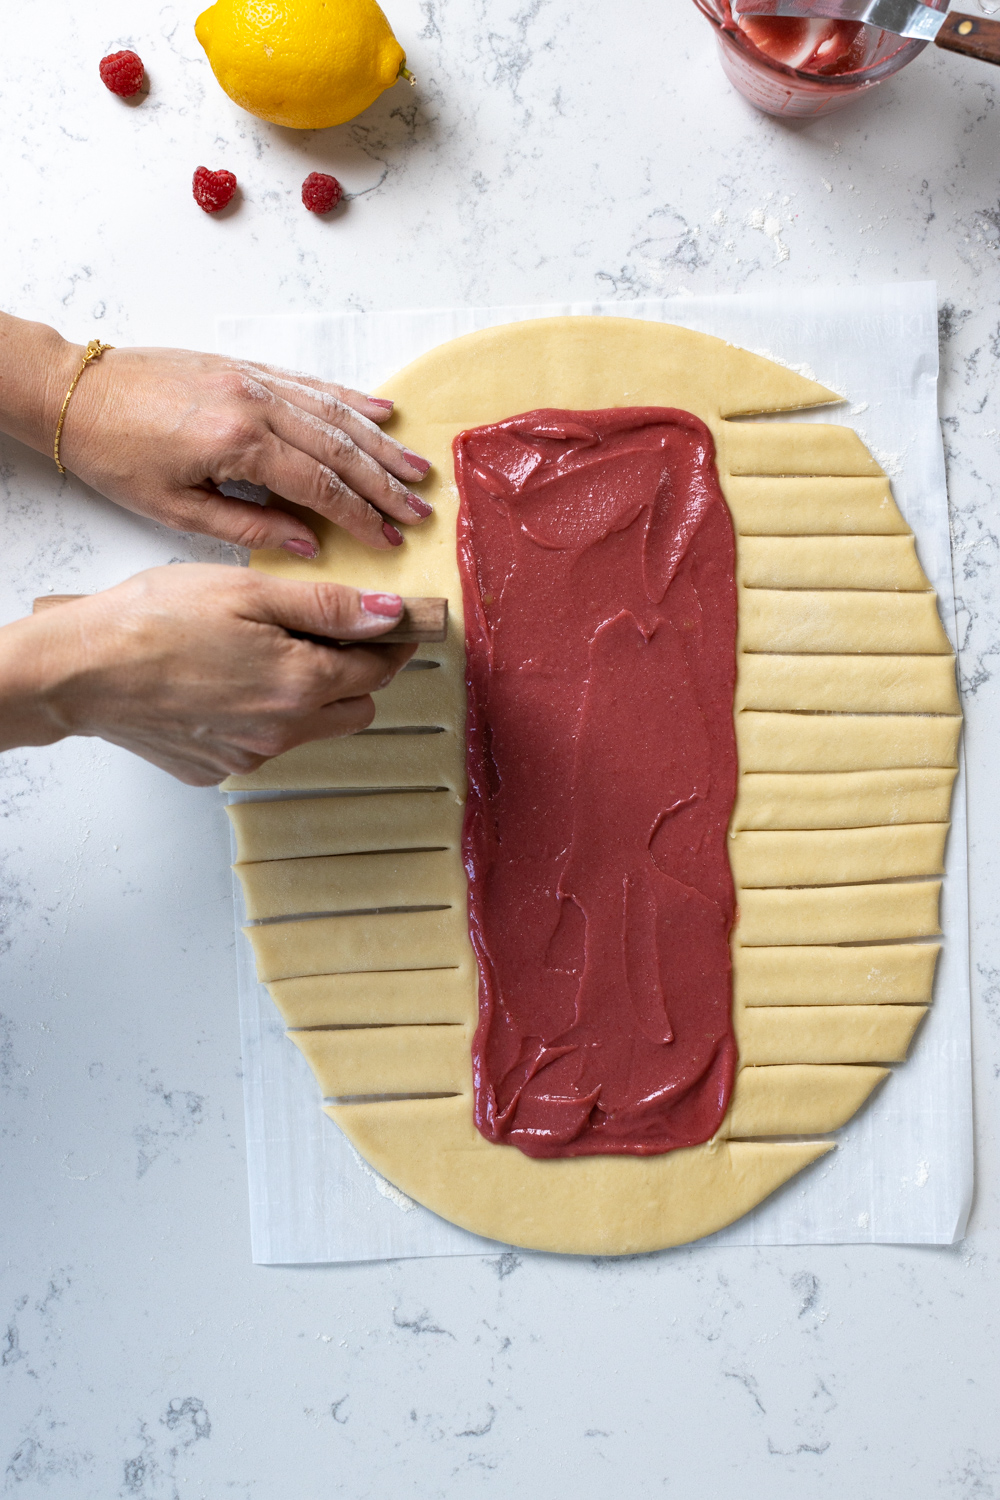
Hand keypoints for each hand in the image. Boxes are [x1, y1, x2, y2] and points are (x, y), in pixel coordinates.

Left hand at [0, 314, 432, 554]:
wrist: (76, 392)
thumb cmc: (117, 455)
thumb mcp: (174, 510)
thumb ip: (247, 529)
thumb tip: (307, 544)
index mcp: (237, 444)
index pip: (319, 486)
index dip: (360, 517)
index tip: (389, 541)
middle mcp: (254, 404)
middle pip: (339, 449)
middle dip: (385, 485)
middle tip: (420, 512)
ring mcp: (253, 379)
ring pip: (334, 414)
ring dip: (380, 445)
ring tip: (416, 470)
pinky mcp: (245, 366)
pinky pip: (310, 384)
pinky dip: (349, 399)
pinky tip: (380, 413)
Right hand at [0, 565, 415, 784]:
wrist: (80, 671)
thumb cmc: (153, 622)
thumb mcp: (248, 593)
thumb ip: (327, 607)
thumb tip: (388, 616)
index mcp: (300, 683)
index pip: (377, 667)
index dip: (392, 641)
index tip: (398, 625)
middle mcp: (283, 730)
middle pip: (356, 708)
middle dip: (357, 673)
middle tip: (333, 635)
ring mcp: (250, 755)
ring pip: (310, 728)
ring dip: (310, 695)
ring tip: (266, 652)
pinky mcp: (217, 768)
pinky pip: (263, 742)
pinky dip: (261, 714)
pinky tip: (226, 682)